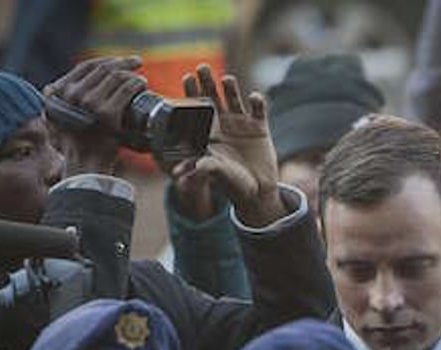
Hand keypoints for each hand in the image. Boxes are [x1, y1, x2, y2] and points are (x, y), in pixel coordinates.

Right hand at [44, 55, 146, 174]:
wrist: (86, 165)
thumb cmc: (80, 142)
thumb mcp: (65, 115)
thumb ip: (70, 98)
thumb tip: (82, 83)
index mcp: (59, 91)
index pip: (86, 67)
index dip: (106, 60)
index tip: (120, 60)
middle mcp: (72, 94)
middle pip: (103, 69)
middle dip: (123, 63)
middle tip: (137, 62)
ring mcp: (89, 103)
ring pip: (116, 77)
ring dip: (131, 74)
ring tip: (140, 79)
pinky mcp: (107, 114)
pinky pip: (126, 90)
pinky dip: (136, 84)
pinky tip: (142, 85)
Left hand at [178, 74, 283, 226]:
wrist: (257, 192)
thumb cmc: (232, 183)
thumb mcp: (215, 173)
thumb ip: (202, 167)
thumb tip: (180, 172)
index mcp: (209, 132)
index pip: (198, 108)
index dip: (192, 93)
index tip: (187, 78)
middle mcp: (224, 124)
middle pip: (214, 98)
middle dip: (207, 83)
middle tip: (202, 68)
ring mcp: (242, 124)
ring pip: (235, 99)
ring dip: (230, 88)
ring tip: (226, 80)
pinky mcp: (260, 128)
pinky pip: (259, 111)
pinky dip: (257, 103)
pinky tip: (254, 98)